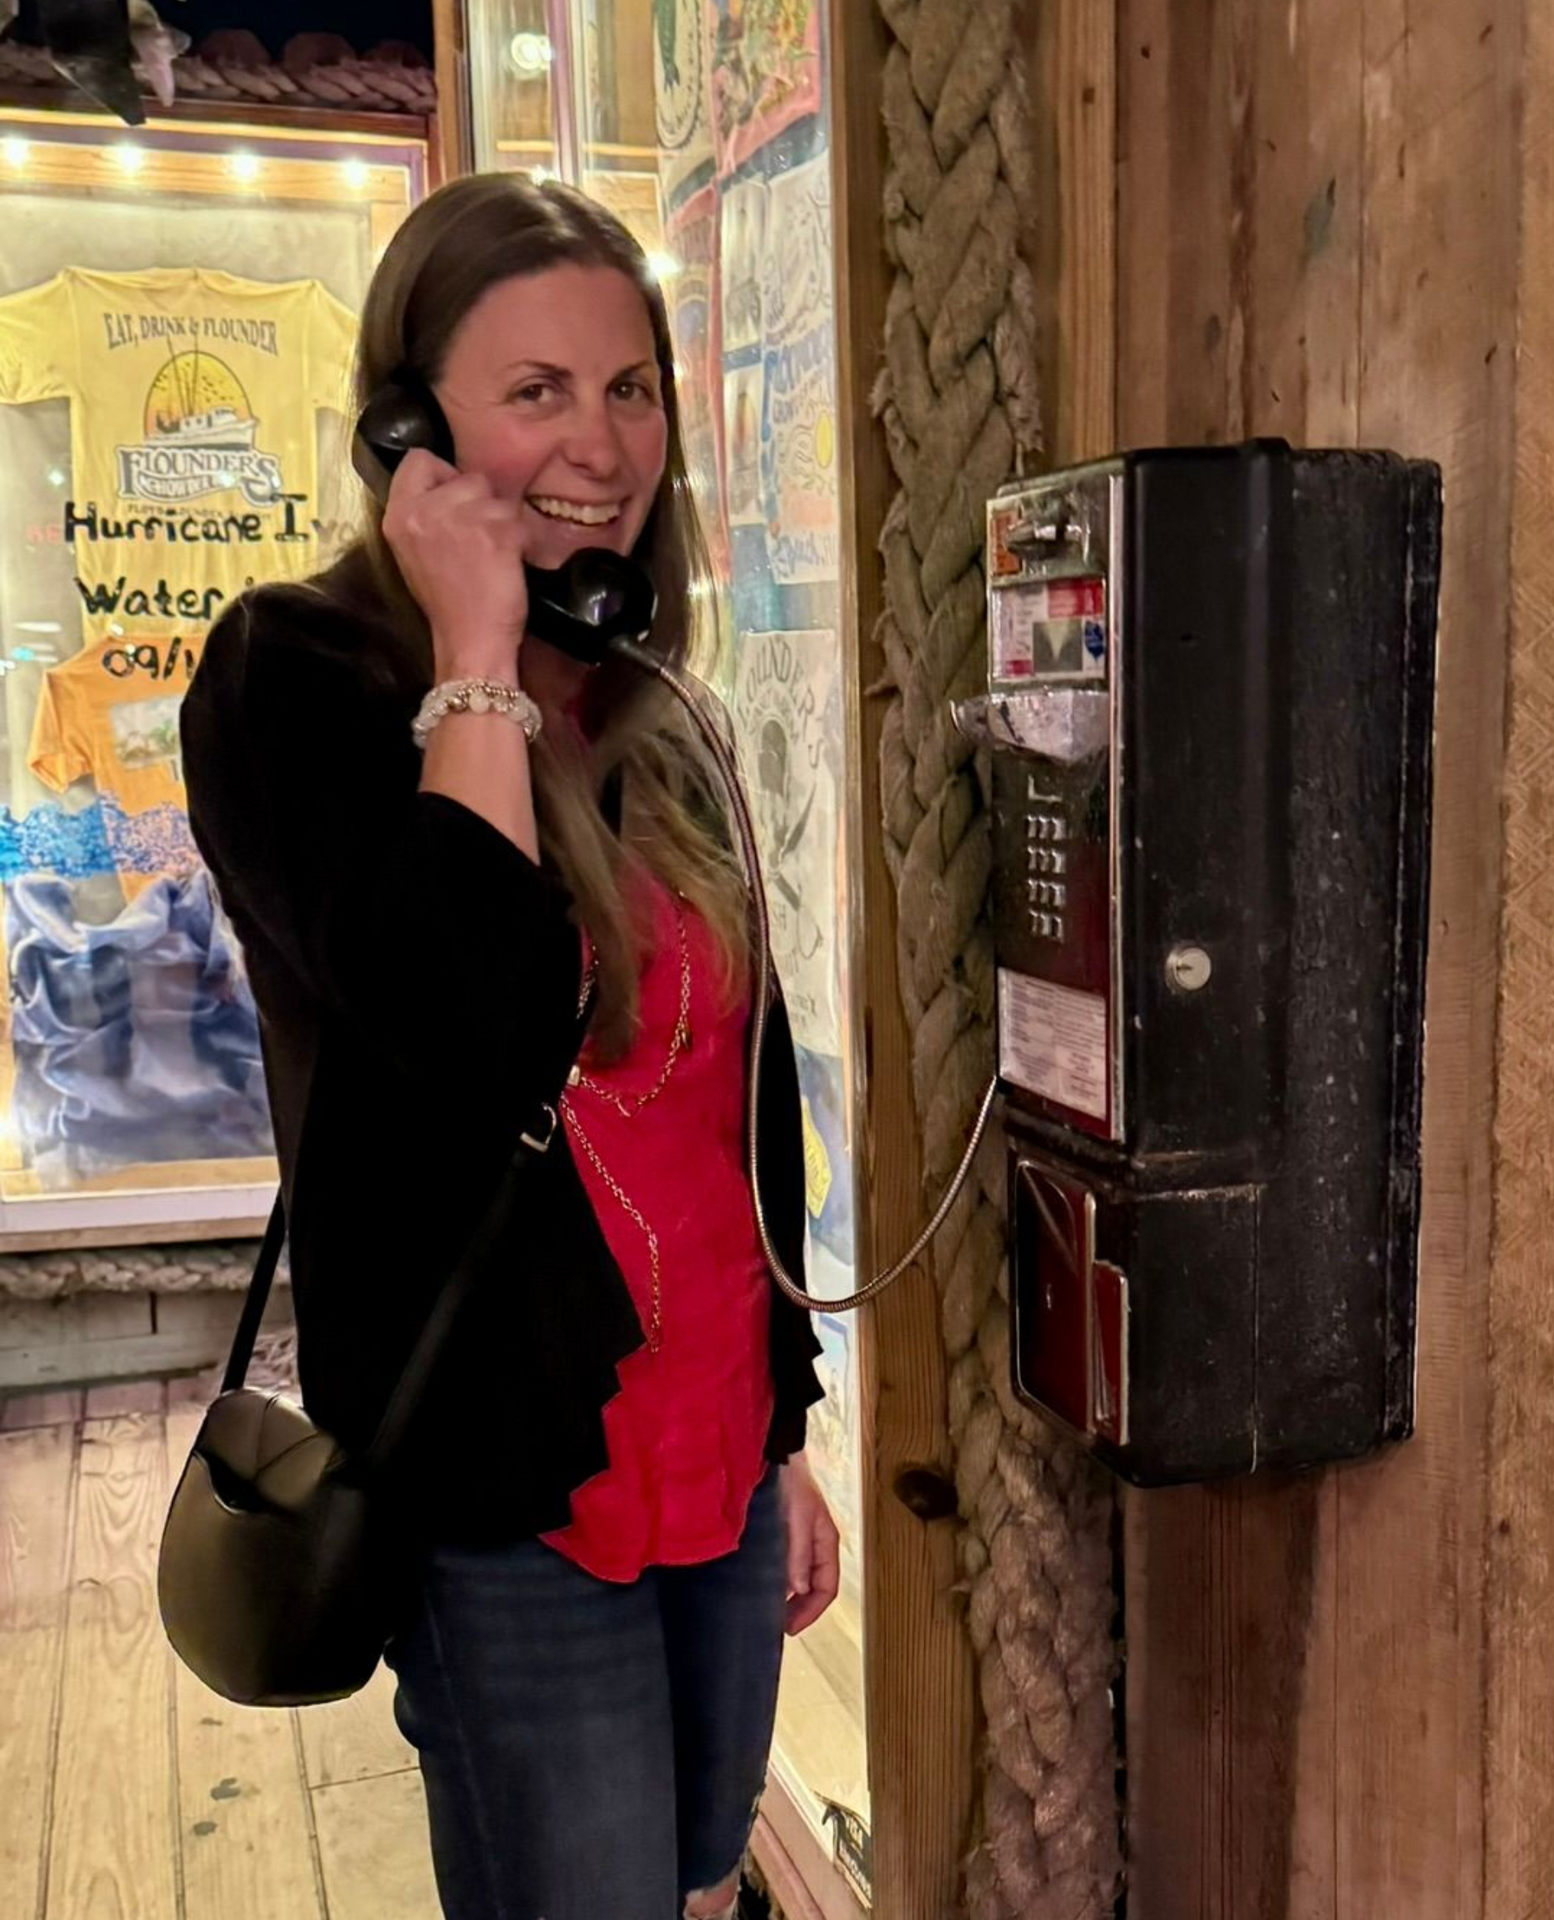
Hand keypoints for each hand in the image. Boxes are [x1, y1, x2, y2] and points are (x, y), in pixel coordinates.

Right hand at [380, 447, 528, 679]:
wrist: (469, 642)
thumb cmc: (448, 602)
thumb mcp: (415, 551)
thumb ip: (425, 514)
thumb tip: (452, 487)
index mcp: (399, 515)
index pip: (418, 459)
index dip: (443, 475)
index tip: (453, 501)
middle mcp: (425, 510)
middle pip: (467, 476)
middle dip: (481, 503)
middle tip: (478, 540)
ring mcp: (461, 519)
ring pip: (498, 497)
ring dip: (504, 523)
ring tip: (493, 556)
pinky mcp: (496, 533)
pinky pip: (520, 520)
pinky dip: (523, 540)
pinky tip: (509, 564)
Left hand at [779, 1456, 840, 1635]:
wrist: (773, 1455)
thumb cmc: (790, 1483)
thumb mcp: (798, 1518)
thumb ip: (798, 1553)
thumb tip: (800, 1589)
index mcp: (826, 1541)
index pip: (827, 1587)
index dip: (811, 1611)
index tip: (790, 1628)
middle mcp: (815, 1544)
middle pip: (814, 1588)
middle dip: (799, 1609)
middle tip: (775, 1625)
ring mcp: (799, 1540)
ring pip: (799, 1579)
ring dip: (787, 1597)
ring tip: (767, 1610)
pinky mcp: (782, 1535)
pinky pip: (784, 1566)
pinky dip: (777, 1581)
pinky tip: (761, 1586)